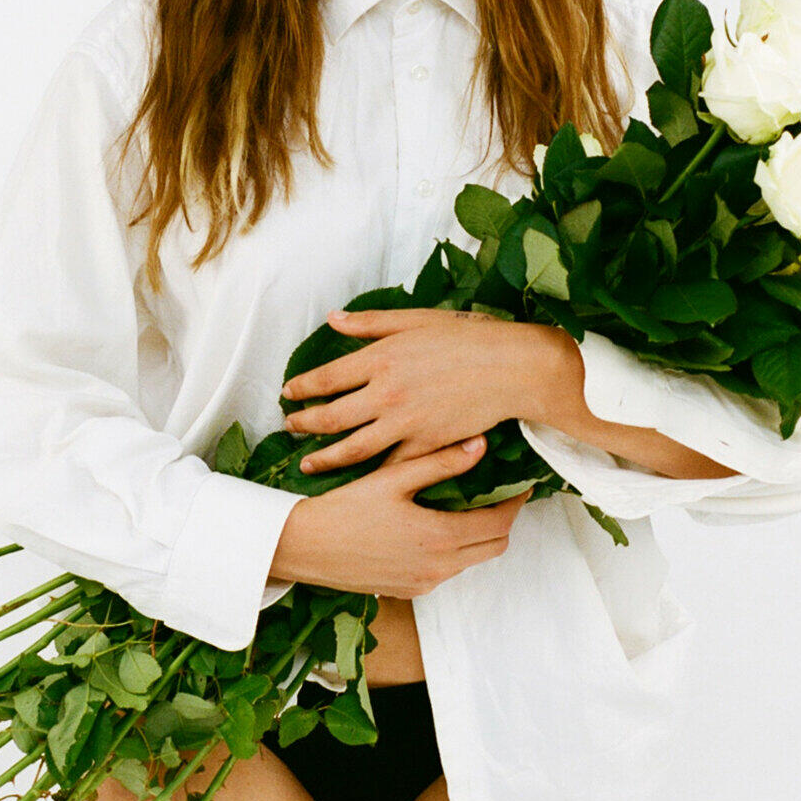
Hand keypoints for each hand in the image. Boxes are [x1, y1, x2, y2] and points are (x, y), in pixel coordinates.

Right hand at [266, 436, 517, 597]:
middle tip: (498, 495)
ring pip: (472, 560)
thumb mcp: (393, 479)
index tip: (520, 485)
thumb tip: (481, 445)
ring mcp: (424, 583)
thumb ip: (440, 463)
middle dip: (502, 521)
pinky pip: (447, 571)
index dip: (514, 502)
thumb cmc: (344, 509)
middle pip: (494, 547)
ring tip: (466, 506)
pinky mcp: (409, 591)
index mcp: (439, 537)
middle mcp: (438, 567)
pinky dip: (453, 551)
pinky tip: (434, 527)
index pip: (499, 523)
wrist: (303, 547)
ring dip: (477, 536)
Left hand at [280, 308, 573, 475]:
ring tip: (308, 464)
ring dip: (325, 458)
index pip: (325, 378)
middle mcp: (385, 393)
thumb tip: (334, 319)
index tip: (289, 394)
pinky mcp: (425, 445)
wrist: (511, 369)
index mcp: (380, 358)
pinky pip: (389, 465)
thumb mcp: (415, 320)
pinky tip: (355, 480)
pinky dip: (369, 475)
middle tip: (290, 428)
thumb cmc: (468, 337)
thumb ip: (371, 323)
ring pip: (352, 448)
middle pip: (330, 417)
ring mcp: (404, 423)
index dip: (301, 388)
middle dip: (304, 425)